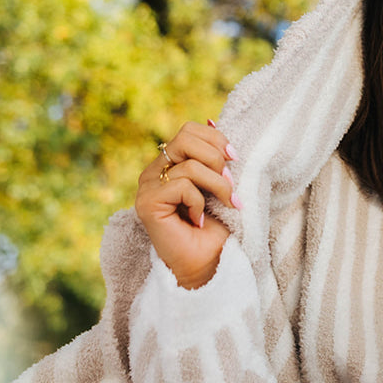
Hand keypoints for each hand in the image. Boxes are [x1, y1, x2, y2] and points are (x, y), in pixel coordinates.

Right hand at [135, 120, 235, 289]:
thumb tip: (213, 117)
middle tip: (229, 182)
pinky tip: (198, 220)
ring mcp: (147, 186)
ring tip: (225, 204)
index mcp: (170, 163)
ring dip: (217, 185)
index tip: (235, 158)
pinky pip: (181, 186)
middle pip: (185, 136)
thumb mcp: (220, 181)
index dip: (216, 138)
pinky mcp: (146, 203)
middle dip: (216, 157)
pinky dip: (199, 202)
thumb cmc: (217, 226)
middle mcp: (154, 171)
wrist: (208, 264)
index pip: (189, 130)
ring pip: (189, 165)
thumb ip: (214, 154)